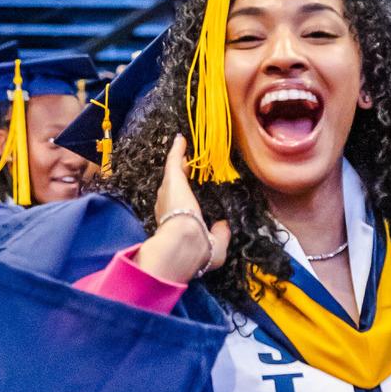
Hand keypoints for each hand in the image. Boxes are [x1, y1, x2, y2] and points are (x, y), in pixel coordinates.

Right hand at [136, 135, 229, 282]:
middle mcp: (167, 209)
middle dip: (179, 179)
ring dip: (178, 162)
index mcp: (176, 225)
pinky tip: (181, 140)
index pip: (179, 209)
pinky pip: (173, 161)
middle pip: (173, 190)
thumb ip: (220, 235)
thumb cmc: (197, 251)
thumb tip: (223, 223)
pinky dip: (177, 150)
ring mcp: (168, 193)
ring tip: (182, 152)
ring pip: (173, 175)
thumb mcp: (215, 248)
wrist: (184, 244)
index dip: (184, 201)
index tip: (190, 195)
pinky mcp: (172, 181)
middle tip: (185, 167)